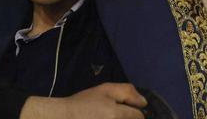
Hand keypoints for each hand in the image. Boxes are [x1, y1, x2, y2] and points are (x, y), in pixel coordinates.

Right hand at [22, 83, 147, 118]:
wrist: (63, 118)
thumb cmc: (83, 103)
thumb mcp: (104, 90)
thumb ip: (126, 92)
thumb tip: (143, 102)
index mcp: (115, 114)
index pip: (138, 116)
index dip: (134, 111)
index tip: (126, 109)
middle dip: (127, 118)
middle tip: (114, 114)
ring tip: (106, 116)